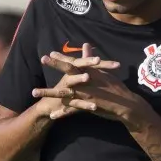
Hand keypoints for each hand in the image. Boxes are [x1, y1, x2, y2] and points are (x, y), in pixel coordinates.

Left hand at [33, 50, 152, 129]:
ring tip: (34, 92)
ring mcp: (86, 93)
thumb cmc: (116, 87)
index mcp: (91, 72)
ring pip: (64, 92)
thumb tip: (86, 45)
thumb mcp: (104, 72)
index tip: (50, 53)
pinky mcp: (87, 105)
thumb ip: (92, 60)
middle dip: (55, 66)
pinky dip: (62, 113)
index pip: (75, 63)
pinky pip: (72, 110)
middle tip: (42, 59)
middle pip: (68, 72)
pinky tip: (51, 116)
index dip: (62, 58)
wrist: (126, 104)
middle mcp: (87, 81)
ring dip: (48, 93)